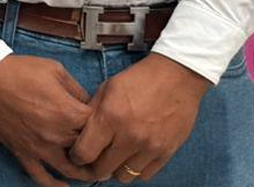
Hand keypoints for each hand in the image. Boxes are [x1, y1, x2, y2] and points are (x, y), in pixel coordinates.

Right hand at [0, 55, 96, 186]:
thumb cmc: (20, 70)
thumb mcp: (56, 70)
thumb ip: (77, 89)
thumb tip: (88, 103)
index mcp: (69, 112)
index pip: (99, 127)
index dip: (105, 124)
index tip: (105, 121)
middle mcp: (57, 134)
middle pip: (89, 149)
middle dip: (99, 147)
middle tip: (106, 146)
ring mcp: (40, 147)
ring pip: (70, 170)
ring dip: (86, 172)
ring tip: (96, 171)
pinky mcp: (23, 152)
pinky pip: (40, 176)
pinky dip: (54, 185)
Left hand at [70, 53, 209, 181]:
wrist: (177, 76)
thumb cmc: (139, 79)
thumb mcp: (107, 88)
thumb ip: (92, 113)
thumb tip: (79, 134)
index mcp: (110, 116)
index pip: (84, 153)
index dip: (76, 156)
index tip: (77, 154)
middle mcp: (130, 136)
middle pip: (102, 170)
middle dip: (93, 166)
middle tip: (94, 158)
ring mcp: (150, 147)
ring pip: (123, 176)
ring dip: (115, 169)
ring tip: (115, 156)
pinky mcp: (166, 152)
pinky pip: (145, 175)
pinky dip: (136, 169)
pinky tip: (133, 156)